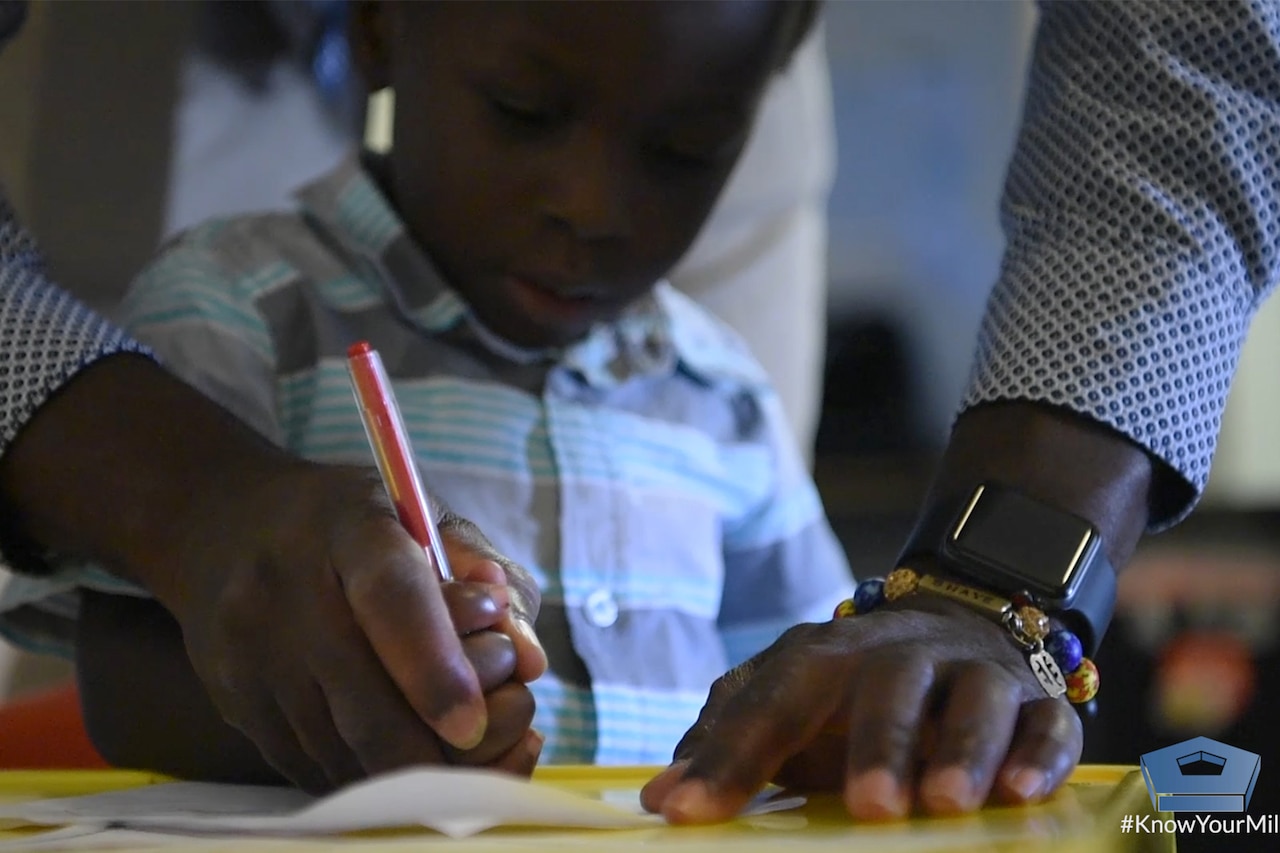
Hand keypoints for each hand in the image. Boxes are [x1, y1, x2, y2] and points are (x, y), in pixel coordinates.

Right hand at [159, 460, 547, 790]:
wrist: (220, 527)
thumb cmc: (350, 527)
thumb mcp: (424, 518)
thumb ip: (490, 579)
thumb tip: (530, 662)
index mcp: (349, 528)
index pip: (393, 599)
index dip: (437, 668)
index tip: (475, 721)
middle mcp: (286, 595)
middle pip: (368, 708)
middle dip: (448, 749)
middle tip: (503, 721)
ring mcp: (251, 659)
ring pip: (348, 757)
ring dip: (423, 767)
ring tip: (470, 733)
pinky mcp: (239, 708)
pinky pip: (321, 771)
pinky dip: (380, 777)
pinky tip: (421, 750)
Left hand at [640, 599, 1081, 822]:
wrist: (959, 623)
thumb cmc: (853, 691)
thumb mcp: (787, 703)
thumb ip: (728, 743)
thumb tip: (661, 799)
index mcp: (826, 656)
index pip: (773, 699)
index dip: (729, 756)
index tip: (686, 814)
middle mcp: (902, 655)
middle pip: (889, 684)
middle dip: (880, 742)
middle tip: (868, 806)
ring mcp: (973, 674)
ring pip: (976, 698)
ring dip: (964, 748)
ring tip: (948, 802)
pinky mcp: (1036, 702)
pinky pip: (1047, 723)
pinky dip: (1038, 756)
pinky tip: (1022, 793)